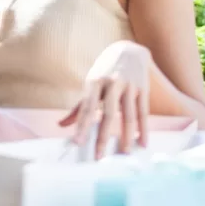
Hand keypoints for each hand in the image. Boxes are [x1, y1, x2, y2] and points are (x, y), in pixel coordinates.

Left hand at [59, 41, 150, 158]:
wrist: (128, 49)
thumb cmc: (105, 70)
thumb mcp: (90, 82)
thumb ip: (79, 107)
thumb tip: (61, 125)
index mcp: (94, 82)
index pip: (87, 107)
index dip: (82, 126)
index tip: (78, 142)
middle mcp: (112, 83)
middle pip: (108, 114)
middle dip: (103, 136)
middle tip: (99, 156)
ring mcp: (129, 86)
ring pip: (128, 115)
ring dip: (127, 136)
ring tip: (124, 153)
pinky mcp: (143, 89)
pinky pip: (143, 112)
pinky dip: (143, 129)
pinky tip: (142, 142)